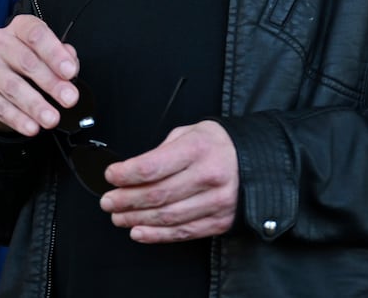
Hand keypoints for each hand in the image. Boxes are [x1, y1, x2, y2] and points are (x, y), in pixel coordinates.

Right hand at [0, 14, 79, 135]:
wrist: (3, 87)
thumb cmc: (32, 66)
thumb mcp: (52, 57)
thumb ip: (64, 57)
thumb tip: (70, 64)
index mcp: (19, 28)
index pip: (36, 33)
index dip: (54, 53)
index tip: (70, 72)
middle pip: (26, 61)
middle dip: (51, 83)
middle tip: (69, 99)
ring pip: (12, 86)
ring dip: (35, 105)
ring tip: (52, 118)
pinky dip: (17, 119)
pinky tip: (32, 127)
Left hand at [100, 120, 239, 243]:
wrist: (259, 161)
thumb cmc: (219, 145)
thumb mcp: (191, 132)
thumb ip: (163, 150)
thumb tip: (133, 171)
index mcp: (199, 148)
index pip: (153, 166)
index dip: (126, 174)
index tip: (111, 175)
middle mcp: (209, 175)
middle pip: (156, 195)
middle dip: (125, 200)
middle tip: (108, 201)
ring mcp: (216, 201)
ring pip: (166, 217)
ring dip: (136, 219)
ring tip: (119, 217)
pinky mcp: (220, 221)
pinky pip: (182, 232)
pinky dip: (156, 235)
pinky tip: (139, 231)